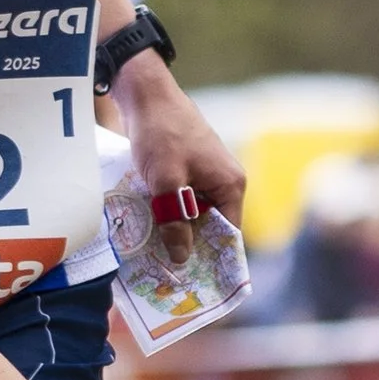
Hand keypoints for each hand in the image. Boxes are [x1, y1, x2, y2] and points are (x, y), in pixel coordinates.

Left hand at [115, 59, 244, 260]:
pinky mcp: (188, 170)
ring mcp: (206, 175)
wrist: (147, 95)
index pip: (229, 235)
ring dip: (175, 231)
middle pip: (211, 228)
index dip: (213, 260)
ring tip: (155, 257)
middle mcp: (225, 182)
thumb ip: (175, 222)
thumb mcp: (166, 182)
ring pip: (194, 215)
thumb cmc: (162, 135)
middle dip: (191, 249)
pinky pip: (183, 201)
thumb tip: (181, 259)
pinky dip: (168, 214)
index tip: (195, 283)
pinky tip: (149, 229)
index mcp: (231, 185)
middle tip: (168, 276)